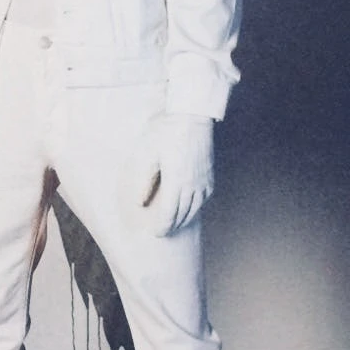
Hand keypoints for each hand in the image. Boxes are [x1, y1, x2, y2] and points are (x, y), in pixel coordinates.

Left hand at [127, 114, 213, 235]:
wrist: (191, 115)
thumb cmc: (166, 132)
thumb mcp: (148, 154)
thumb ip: (144, 180)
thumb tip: (140, 203)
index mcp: (176, 180)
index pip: (169, 213)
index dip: (162, 226)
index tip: (155, 234)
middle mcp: (192, 184)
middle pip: (183, 214)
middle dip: (172, 226)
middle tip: (162, 234)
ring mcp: (203, 180)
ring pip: (195, 208)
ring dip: (184, 220)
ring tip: (174, 226)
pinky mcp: (209, 174)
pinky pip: (204, 198)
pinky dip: (196, 207)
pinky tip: (190, 209)